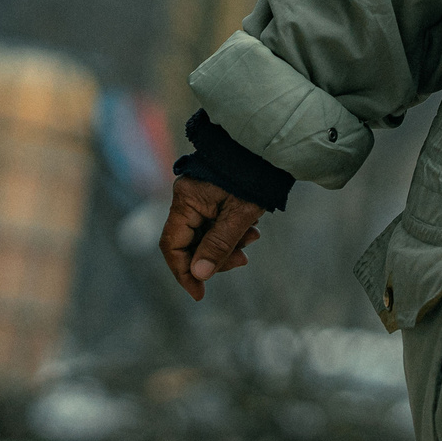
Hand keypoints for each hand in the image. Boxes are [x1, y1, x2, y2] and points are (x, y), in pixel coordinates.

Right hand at [158, 175, 263, 300]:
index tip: (199, 292)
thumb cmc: (254, 177)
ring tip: (252, 239)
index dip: (183, 272)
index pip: (172, 245)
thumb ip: (218, 246)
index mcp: (186, 199)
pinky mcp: (213, 197)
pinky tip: (251, 230)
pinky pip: (215, 224)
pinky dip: (231, 233)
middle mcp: (187, 198)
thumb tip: (199, 275)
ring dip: (227, 245)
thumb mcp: (239, 215)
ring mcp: (199, 197)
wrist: (269, 148)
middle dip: (214, 257)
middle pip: (189, 242)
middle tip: (242, 260)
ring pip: (205, 235)